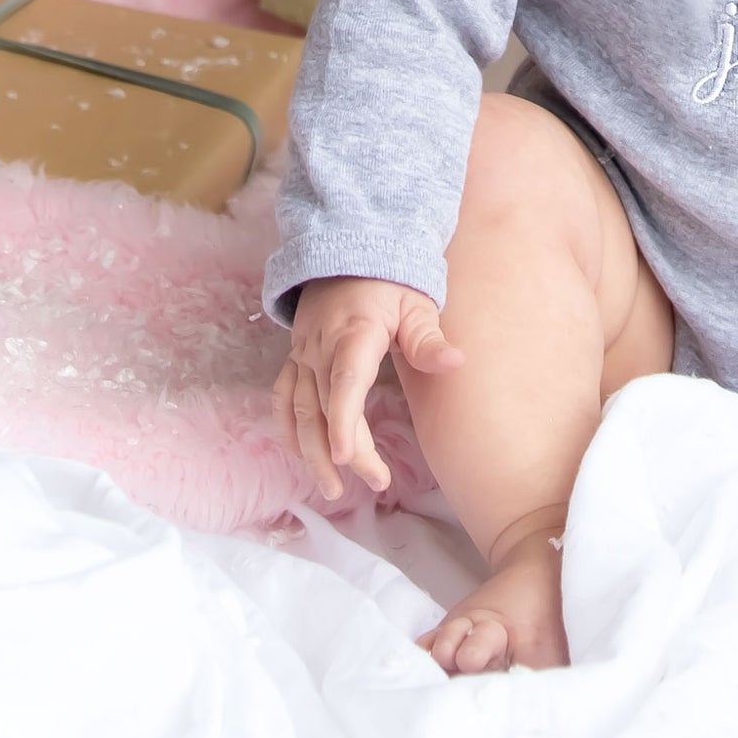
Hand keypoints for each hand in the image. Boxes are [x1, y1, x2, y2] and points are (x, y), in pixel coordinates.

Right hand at [269, 276, 463, 500]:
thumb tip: (455, 363)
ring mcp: (303, 352)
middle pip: (324, 408)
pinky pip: (282, 396)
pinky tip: (300, 454)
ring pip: (298, 410)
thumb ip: (428, 338)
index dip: (344, 421)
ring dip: (311, 452)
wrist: (349, 249)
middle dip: (345, 452)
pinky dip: (287, 428)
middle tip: (376, 483)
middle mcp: (321, 347)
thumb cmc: (390, 279)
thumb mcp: (416, 302)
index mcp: (354, 333)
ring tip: (332, 489)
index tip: (346, 457)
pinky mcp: (296, 356)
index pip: (345, 384)